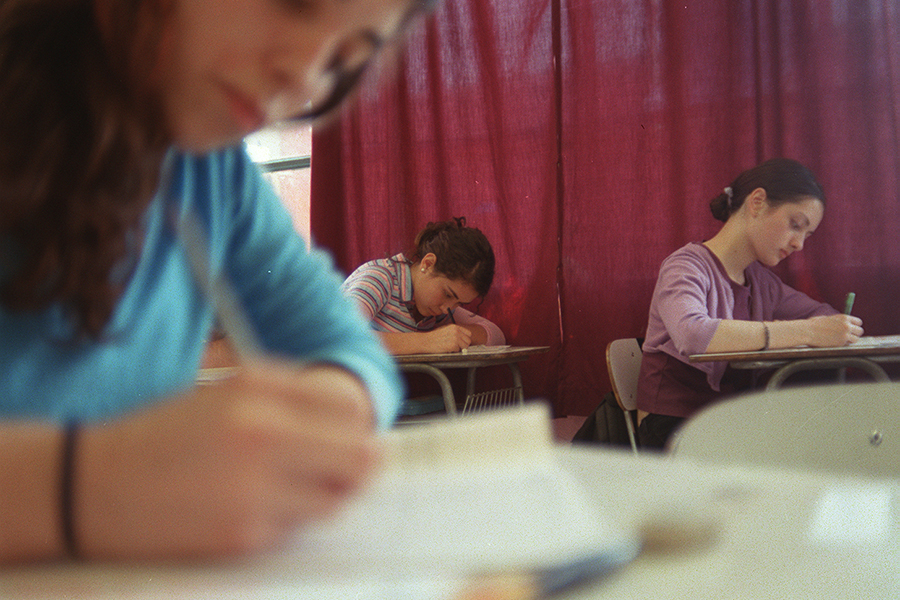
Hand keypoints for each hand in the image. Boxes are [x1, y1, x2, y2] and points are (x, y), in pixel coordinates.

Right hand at [75, 359, 380, 559]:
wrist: (93, 486)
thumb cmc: (165, 436)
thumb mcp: (228, 391)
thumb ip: (294, 397)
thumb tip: (357, 423)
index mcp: (260, 388)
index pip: (352, 411)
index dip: (361, 429)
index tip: (354, 438)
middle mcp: (263, 432)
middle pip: (361, 458)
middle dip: (360, 465)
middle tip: (343, 468)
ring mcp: (255, 488)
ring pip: (337, 498)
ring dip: (326, 494)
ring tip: (292, 486)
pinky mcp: (244, 534)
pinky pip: (296, 527)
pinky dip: (287, 519)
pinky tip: (253, 506)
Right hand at [422, 324, 472, 352]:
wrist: (425, 341)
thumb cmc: (433, 337)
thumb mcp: (445, 329)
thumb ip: (455, 332)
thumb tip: (462, 338)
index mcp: (455, 327)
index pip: (469, 333)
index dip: (465, 339)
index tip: (462, 342)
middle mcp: (456, 331)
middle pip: (468, 341)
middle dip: (463, 345)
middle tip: (456, 346)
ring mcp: (455, 338)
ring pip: (465, 346)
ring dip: (459, 348)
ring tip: (450, 347)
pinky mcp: (453, 345)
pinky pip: (458, 351)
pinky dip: (453, 351)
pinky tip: (446, 348)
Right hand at [806, 314, 863, 346]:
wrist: (807, 331)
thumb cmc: (814, 324)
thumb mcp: (828, 318)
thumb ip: (838, 321)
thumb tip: (844, 324)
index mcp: (843, 317)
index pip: (858, 322)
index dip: (855, 326)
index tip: (850, 329)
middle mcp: (847, 325)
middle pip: (860, 331)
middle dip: (854, 334)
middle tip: (847, 336)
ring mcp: (845, 334)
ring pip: (856, 339)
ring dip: (850, 340)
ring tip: (841, 340)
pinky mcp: (841, 342)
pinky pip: (848, 345)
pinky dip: (844, 345)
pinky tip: (836, 342)